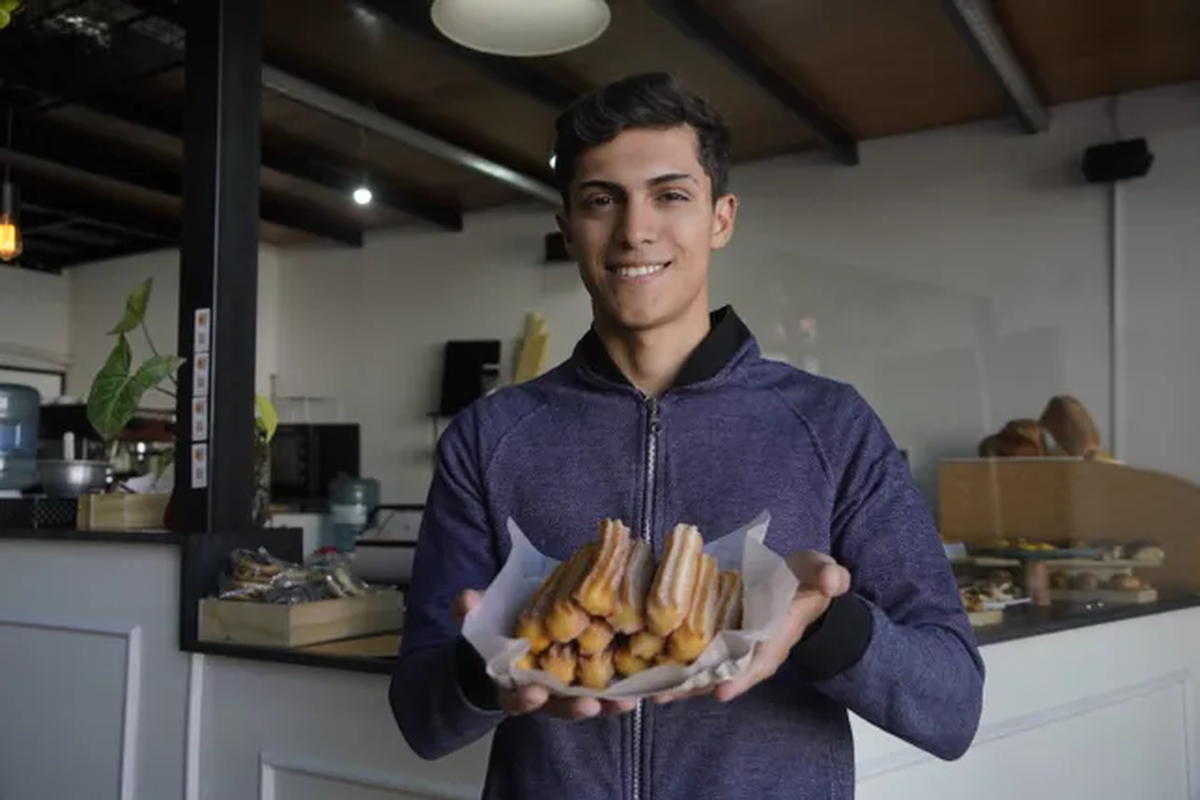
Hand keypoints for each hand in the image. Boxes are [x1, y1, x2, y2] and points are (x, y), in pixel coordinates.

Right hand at [455, 590, 637, 720]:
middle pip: (557, 707)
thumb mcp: (480, 621)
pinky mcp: (591, 680)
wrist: (516, 641)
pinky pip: (606, 691)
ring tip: (624, 702)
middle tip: (587, 705)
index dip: (522, 697)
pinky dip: (621, 692)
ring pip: (586, 702)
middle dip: (572, 707)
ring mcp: (567, 690)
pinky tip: (639, 688)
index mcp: (511, 682)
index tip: (532, 693)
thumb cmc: (498, 634)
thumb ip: (469, 612)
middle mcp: (542, 693)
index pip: (514, 696)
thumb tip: (466, 599)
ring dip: (605, 704)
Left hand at [653, 551, 850, 704]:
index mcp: (777, 638)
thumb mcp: (820, 573)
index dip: (743, 676)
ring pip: (705, 671)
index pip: (761, 661)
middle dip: (695, 686)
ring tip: (648, 690)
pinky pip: (696, 655)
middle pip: (723, 675)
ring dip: (679, 682)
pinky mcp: (719, 637)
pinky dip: (674, 663)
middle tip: (664, 695)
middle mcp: (753, 649)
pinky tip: (647, 669)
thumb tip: (833, 579)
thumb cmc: (808, 580)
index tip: (723, 690)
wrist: (801, 586)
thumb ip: (826, 574)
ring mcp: (734, 646)